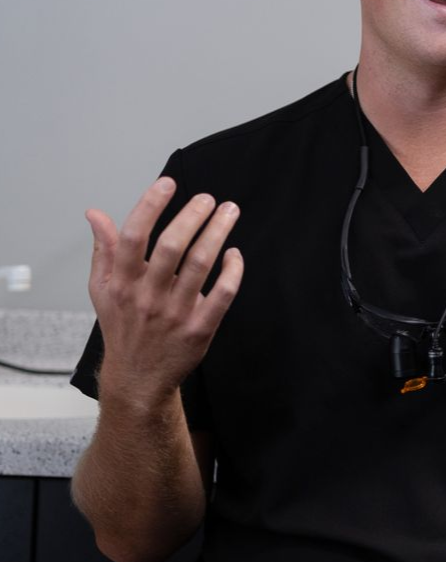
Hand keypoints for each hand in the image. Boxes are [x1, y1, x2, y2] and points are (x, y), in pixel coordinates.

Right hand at [86, 177, 242, 408]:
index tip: (168, 183)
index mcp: (121, 283)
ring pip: (200, 264)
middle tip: (208, 198)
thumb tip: (95, 214)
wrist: (138, 378)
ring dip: (218, 233)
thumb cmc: (123, 327)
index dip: (151, 206)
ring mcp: (175, 313)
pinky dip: (232, 270)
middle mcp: (147, 297)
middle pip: (172, 247)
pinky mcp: (200, 328)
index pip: (134, 237)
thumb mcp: (102, 290)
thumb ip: (103, 250)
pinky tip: (234, 253)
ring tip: (229, 211)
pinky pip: (223, 293)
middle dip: (193, 216)